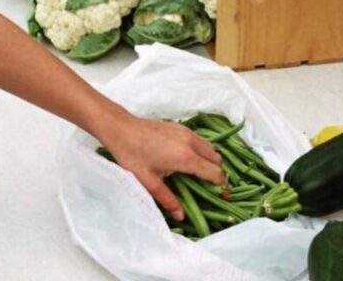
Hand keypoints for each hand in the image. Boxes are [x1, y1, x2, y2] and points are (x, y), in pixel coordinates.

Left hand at [103, 115, 224, 220]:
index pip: (214, 171)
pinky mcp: (180, 126)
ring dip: (209, 159)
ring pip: (209, 146)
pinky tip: (186, 158)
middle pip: (216, 157)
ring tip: (197, 172)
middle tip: (207, 185)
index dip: (219, 184)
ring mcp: (186, 132)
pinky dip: (201, 150)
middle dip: (216, 171)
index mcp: (186, 157)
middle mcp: (191, 142)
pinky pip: (199, 139)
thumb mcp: (149, 182)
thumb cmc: (133, 156)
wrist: (122, 129)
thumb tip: (181, 216)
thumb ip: (168, 199)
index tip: (219, 193)